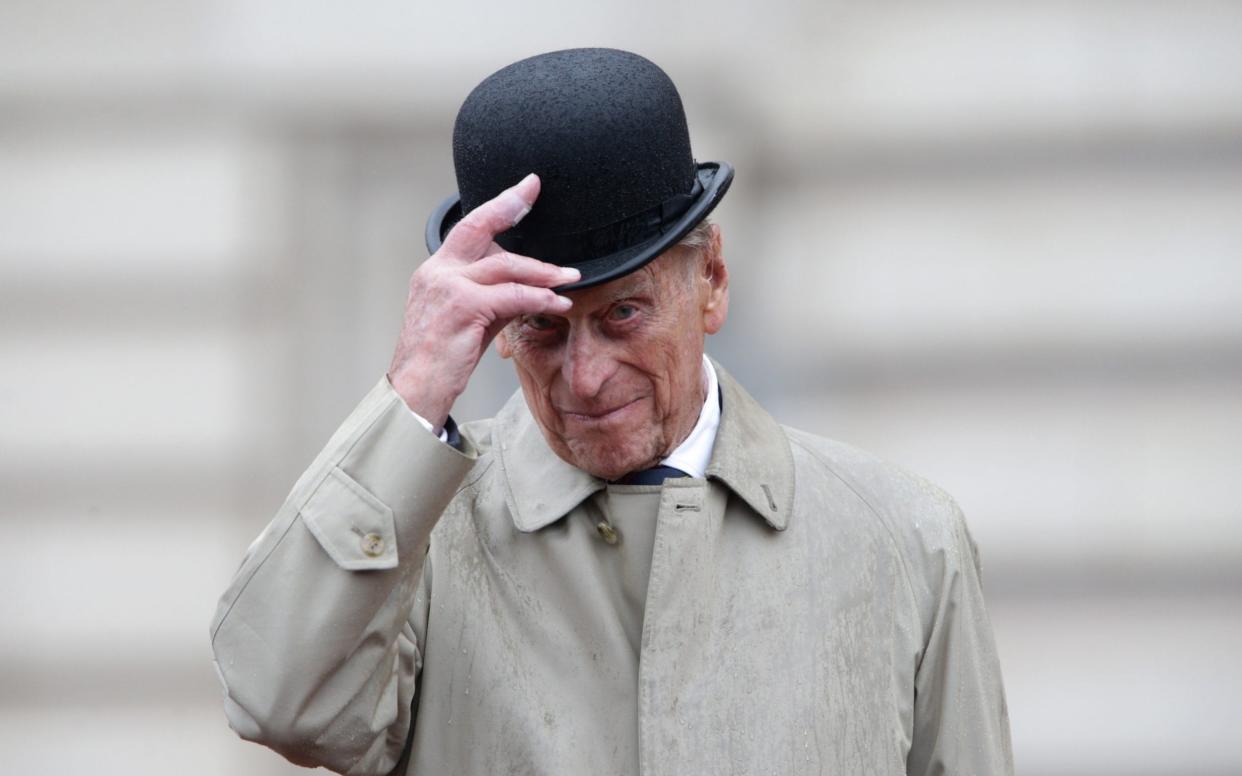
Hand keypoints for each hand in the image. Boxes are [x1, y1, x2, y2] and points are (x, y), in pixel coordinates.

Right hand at [387, 174, 578, 429]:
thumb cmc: (441, 360)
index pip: (468, 227)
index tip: (524, 188)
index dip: (498, 205)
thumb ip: (494, 296)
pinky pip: (513, 295)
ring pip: (505, 266)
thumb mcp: (469, 320)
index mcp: (436, 271)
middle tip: (536, 193)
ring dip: (542, 272)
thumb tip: (530, 287)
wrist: (416, 390)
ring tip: (568, 278)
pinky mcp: (463, 306)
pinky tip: (557, 303)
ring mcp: (449, 287)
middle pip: (480, 227)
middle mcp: (438, 272)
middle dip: (510, 205)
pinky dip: (539, 298)